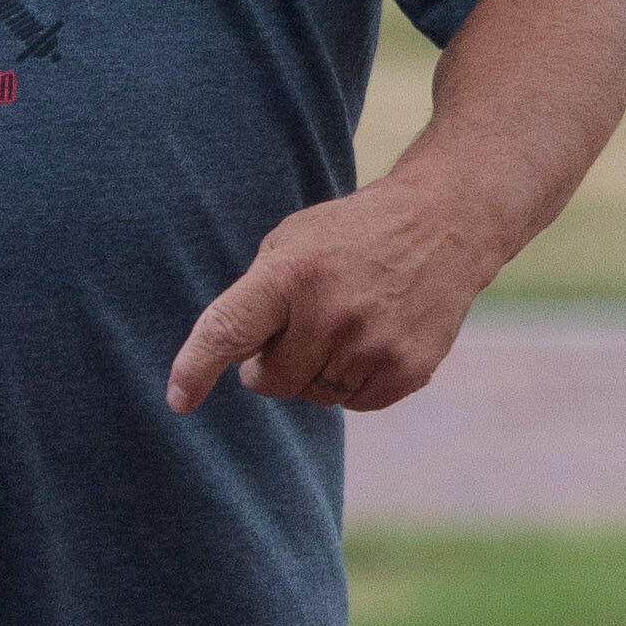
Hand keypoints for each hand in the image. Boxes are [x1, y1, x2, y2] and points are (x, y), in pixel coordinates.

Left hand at [170, 180, 505, 413]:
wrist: (445, 223)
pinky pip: (355, 402)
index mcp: (290, 273)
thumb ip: (257, 298)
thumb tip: (237, 364)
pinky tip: (375, 338)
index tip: (180, 400)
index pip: (228, 330)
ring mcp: (372, 345)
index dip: (196, 368)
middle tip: (300, 327)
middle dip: (273, 363)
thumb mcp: (292, 243)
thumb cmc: (353, 235)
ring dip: (320, 370)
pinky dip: (356, 380)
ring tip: (350, 320)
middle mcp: (330, 313)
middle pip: (271, 381)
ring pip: (315, 395)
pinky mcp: (407, 369)